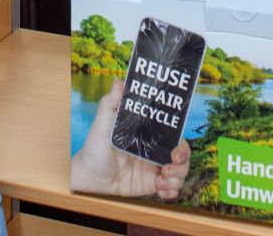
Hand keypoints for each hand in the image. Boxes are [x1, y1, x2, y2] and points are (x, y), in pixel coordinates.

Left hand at [70, 80, 189, 200]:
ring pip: (180, 171)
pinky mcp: (151, 185)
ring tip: (164, 180)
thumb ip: (110, 103)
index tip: (177, 146)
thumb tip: (119, 81)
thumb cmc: (94, 147)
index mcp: (146, 133)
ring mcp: (153, 167)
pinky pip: (171, 188)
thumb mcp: (101, 124)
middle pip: (181, 153)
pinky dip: (172, 191)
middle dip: (184, 160)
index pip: (171, 133)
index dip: (180, 139)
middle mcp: (153, 149)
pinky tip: (162, 191)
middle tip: (171, 165)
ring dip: (178, 177)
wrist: (89, 177)